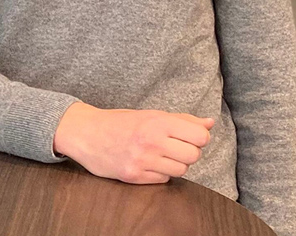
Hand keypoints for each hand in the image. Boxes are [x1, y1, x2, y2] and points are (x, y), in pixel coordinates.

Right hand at [53, 102, 212, 184]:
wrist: (86, 133)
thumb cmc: (120, 122)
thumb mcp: (151, 114)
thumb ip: (182, 120)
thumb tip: (209, 123)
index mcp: (158, 122)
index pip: (200, 137)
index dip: (198, 138)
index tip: (189, 137)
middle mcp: (151, 141)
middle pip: (193, 156)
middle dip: (188, 152)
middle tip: (174, 147)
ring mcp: (142, 161)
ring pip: (180, 170)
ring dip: (174, 164)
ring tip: (160, 155)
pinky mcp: (133, 176)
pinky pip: (163, 180)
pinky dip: (160, 173)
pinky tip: (148, 163)